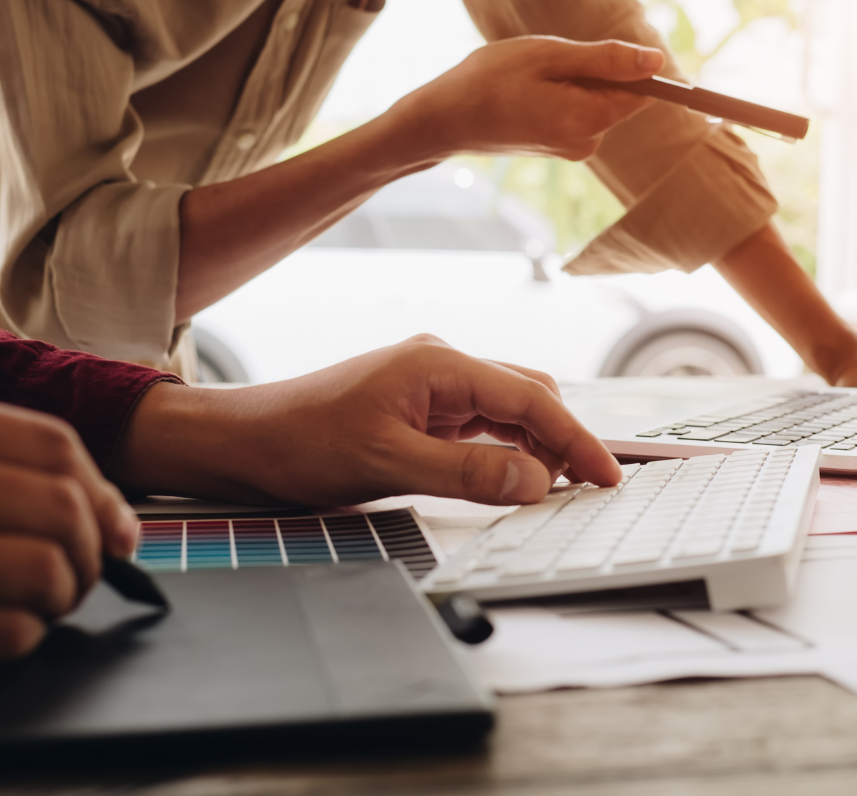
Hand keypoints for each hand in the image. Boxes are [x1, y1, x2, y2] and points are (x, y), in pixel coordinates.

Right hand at [0, 384, 137, 697]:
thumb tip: (82, 495)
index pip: (51, 445)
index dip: (102, 488)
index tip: (115, 520)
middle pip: (61, 509)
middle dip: (97, 547)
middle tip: (90, 567)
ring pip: (42, 575)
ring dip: (64, 596)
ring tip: (46, 600)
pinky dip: (23, 637)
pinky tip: (4, 629)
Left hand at [113, 335, 622, 506]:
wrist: (247, 440)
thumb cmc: (304, 442)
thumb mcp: (387, 464)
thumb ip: (466, 474)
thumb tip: (537, 482)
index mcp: (440, 365)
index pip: (532, 399)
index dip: (577, 440)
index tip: (608, 477)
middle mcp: (442, 366)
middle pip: (528, 395)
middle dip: (563, 439)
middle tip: (587, 489)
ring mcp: (430, 387)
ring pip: (506, 411)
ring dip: (534, 447)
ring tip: (556, 491)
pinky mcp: (418, 408)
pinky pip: (479, 425)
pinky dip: (504, 451)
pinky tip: (510, 479)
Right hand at [391, 36, 663, 161]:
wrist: (443, 121)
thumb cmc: (489, 81)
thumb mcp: (550, 56)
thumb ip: (607, 60)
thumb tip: (657, 60)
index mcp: (589, 120)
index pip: (642, 90)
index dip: (625, 64)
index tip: (587, 54)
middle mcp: (587, 142)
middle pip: (616, 95)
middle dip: (591, 71)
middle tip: (545, 65)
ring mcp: (572, 149)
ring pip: (593, 101)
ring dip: (571, 82)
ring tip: (529, 81)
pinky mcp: (557, 147)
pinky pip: (575, 112)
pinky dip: (558, 96)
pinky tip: (525, 94)